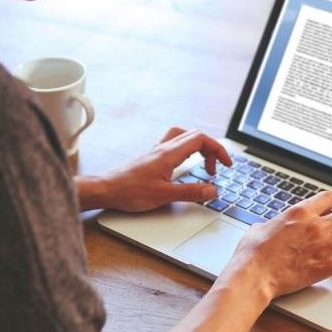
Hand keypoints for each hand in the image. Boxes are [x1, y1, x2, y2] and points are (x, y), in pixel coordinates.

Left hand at [75, 127, 231, 211]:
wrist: (106, 190)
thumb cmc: (129, 191)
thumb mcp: (164, 195)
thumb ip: (191, 192)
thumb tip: (212, 190)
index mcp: (169, 153)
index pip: (201, 140)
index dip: (218, 150)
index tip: (226, 164)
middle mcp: (164, 148)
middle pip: (195, 136)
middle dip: (211, 149)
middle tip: (216, 168)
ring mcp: (157, 152)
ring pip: (184, 137)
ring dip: (199, 148)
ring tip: (203, 166)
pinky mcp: (152, 158)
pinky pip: (174, 145)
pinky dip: (186, 152)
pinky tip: (184, 167)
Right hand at [220, 191, 331, 301]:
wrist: (254, 275)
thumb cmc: (252, 253)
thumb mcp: (259, 227)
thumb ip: (273, 223)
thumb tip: (270, 227)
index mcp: (300, 213)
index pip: (329, 197)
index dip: (330, 204)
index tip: (328, 210)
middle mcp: (316, 226)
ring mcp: (323, 246)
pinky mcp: (325, 267)